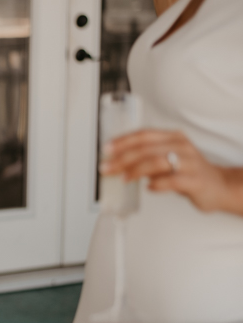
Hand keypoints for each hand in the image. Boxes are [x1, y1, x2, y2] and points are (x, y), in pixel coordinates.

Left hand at [101, 129, 242, 214]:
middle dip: (122, 158)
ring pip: (158, 161)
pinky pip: (173, 181)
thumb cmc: (186, 172)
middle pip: (147, 148)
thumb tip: (115, 162)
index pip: (144, 135)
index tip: (106, 150)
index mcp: (172, 137)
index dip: (123, 141)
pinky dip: (158, 184)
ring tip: (124, 179)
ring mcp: (190, 162)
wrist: (217, 186)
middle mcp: (182, 146)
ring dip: (136, 170)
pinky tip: (149, 187)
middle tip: (107, 168)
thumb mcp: (166, 159)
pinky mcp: (196, 180)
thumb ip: (145, 158)